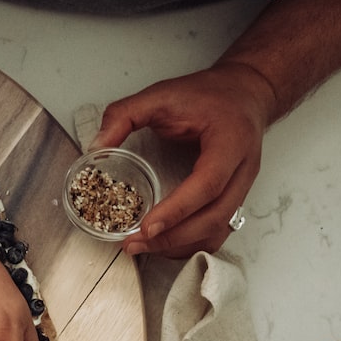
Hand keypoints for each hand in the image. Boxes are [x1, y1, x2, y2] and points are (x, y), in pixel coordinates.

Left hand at [91, 62, 275, 257]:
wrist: (244, 93)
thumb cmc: (208, 94)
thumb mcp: (163, 94)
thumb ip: (126, 115)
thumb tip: (96, 146)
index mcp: (231, 140)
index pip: (209, 183)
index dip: (178, 209)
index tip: (147, 227)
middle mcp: (243, 169)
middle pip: (215, 216)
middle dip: (173, 237)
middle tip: (134, 243)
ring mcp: (243, 187)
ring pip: (218, 230)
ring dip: (180, 245)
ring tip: (143, 247)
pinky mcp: (236, 198)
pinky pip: (217, 231)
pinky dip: (191, 244)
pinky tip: (164, 243)